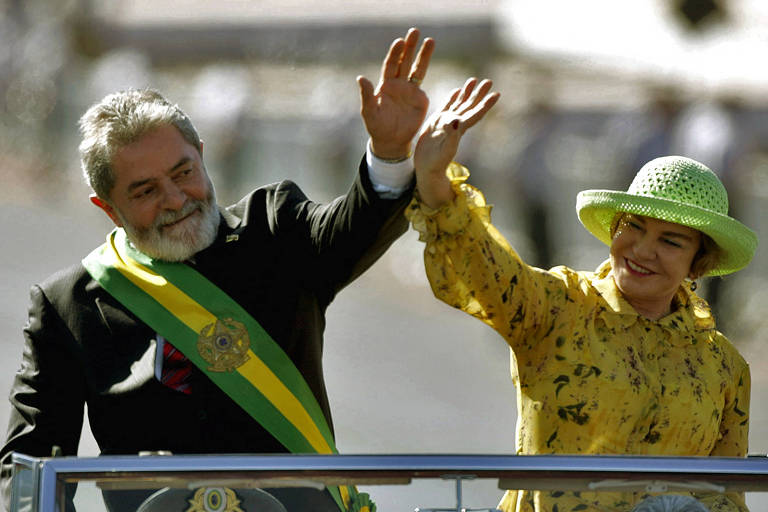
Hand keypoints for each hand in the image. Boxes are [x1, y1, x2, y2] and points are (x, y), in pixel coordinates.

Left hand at [357, 28, 434, 159]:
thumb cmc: (377, 126)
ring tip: (430, 40)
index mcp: (385, 84)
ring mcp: (411, 91)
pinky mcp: (421, 100)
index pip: (391, 64)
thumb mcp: (369, 112)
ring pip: (418, 69)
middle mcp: (399, 84)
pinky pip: (424, 86)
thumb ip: (366, 95)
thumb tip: (360, 78)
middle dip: (410, 46)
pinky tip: (431, 62)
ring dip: (424, 55)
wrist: (392, 141)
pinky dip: (428, 75)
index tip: (399, 41)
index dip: (395, 53)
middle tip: (415, 31)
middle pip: (405, 61)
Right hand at [414, 77, 499, 207]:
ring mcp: (446, 122)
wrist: (426, 167)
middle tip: (489, 81)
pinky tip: (457, 91)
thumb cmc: (436, 163)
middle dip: (479, 94)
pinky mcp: (437, 122)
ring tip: (474, 80)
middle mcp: (455, 124)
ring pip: (460, 104)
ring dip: (467, 93)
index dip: (486, 104)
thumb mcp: (443, 150)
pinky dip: (453, 97)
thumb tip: (456, 120)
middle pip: (470, 106)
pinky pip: (447, 106)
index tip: (497, 94)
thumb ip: (450, 135)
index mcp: (459, 129)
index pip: (475, 114)